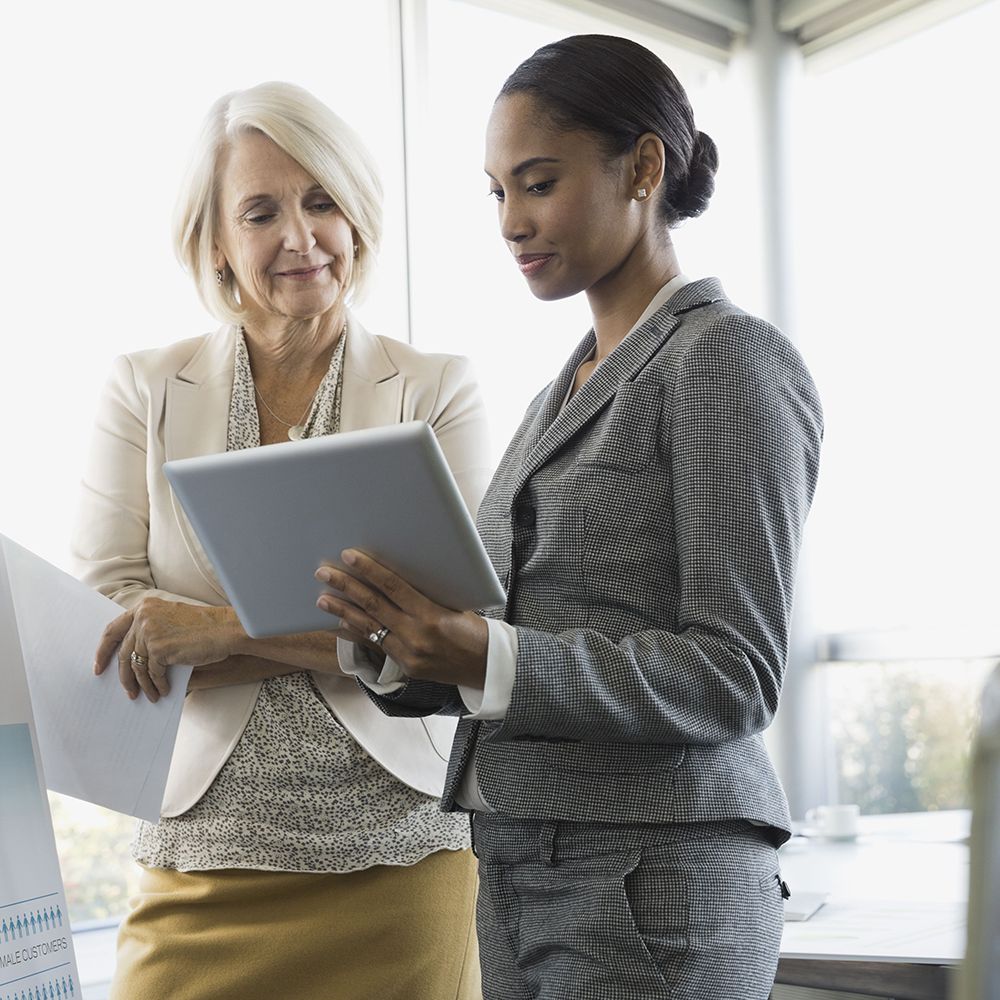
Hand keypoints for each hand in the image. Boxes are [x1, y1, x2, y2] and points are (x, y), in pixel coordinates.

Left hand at [94, 598, 242, 701]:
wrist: (226, 629)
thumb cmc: (205, 627)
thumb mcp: (170, 621)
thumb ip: (150, 631)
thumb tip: (131, 659)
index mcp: (144, 607)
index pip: (113, 629)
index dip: (103, 650)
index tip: (98, 666)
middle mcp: (143, 616)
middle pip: (123, 652)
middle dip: (123, 676)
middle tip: (126, 692)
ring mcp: (150, 631)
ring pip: (137, 666)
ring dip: (143, 685)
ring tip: (150, 696)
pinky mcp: (159, 648)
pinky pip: (152, 673)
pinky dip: (158, 685)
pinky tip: (164, 691)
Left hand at [315, 549, 487, 687]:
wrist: (486, 666)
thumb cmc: (475, 629)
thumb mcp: (455, 604)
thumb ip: (425, 593)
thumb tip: (393, 575)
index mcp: (432, 616)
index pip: (393, 587)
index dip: (369, 570)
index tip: (349, 556)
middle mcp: (416, 635)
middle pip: (373, 605)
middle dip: (346, 586)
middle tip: (324, 572)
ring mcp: (408, 653)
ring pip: (368, 626)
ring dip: (343, 610)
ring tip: (322, 597)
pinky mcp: (405, 666)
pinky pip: (375, 643)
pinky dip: (357, 630)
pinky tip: (341, 620)